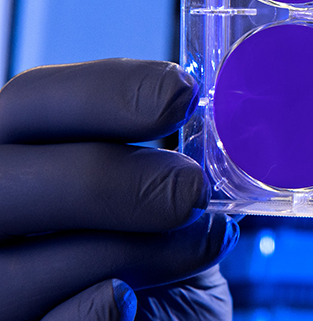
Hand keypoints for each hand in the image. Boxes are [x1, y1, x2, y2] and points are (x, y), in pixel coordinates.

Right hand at [0, 59, 236, 320]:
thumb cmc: (159, 263)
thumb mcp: (163, 206)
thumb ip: (163, 165)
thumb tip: (214, 119)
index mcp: (17, 158)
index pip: (31, 101)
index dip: (103, 92)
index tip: (181, 93)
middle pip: (1, 181)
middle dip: (104, 177)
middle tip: (189, 189)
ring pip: (13, 269)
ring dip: (122, 250)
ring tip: (197, 244)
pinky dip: (89, 312)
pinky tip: (129, 299)